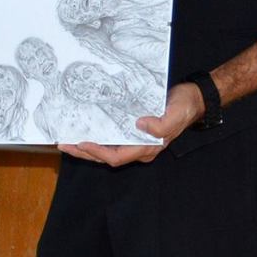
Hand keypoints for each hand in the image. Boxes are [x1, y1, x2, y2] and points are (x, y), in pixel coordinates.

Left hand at [58, 82, 204, 165]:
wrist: (192, 99)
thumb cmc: (184, 107)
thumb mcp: (175, 114)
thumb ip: (161, 124)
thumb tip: (140, 125)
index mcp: (147, 148)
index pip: (116, 157)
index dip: (97, 153)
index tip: (81, 143)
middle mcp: (139, 148)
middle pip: (106, 156)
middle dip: (84, 152)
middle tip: (64, 143)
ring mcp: (135, 140)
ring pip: (106, 149)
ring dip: (87, 146)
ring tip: (68, 138)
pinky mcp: (133, 130)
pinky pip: (111, 137)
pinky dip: (97, 135)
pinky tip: (85, 127)